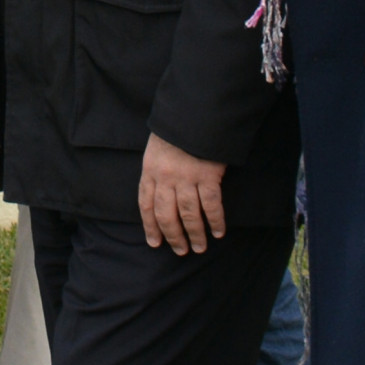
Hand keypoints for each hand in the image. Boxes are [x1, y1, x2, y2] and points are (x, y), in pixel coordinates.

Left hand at [138, 133, 227, 254]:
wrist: (195, 114)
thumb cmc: (175, 132)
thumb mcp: (156, 149)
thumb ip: (156, 172)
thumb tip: (159, 195)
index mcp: (150, 170)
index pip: (146, 204)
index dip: (150, 226)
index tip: (155, 242)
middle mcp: (165, 177)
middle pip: (166, 214)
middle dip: (173, 236)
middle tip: (180, 251)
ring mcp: (187, 177)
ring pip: (189, 214)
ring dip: (195, 234)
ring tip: (200, 247)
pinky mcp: (208, 175)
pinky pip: (211, 205)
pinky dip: (215, 221)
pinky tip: (218, 232)